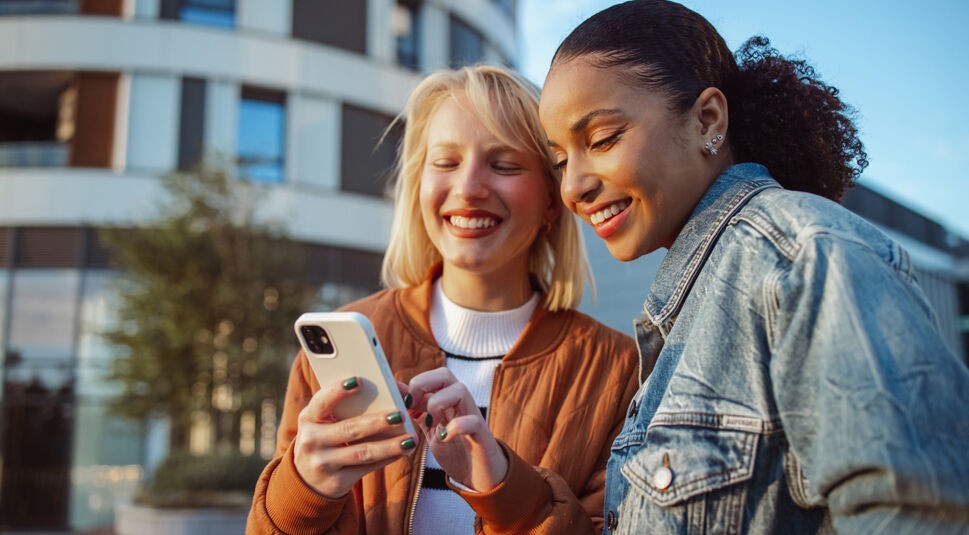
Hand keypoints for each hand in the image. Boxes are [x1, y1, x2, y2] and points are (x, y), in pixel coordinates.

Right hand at [293, 376, 415, 498]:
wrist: (307, 478)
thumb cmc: (325, 436)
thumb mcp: (325, 419)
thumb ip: (349, 404)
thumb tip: (395, 390)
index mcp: (308, 417)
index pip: (322, 401)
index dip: (338, 391)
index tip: (358, 380)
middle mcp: (311, 440)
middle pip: (349, 429)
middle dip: (377, 422)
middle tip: (399, 415)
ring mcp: (323, 463)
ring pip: (362, 452)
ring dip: (389, 445)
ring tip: (410, 439)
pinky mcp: (337, 481)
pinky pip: (367, 468)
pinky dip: (387, 458)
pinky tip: (403, 451)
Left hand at [407, 367, 507, 491]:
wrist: (479, 475)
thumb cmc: (454, 449)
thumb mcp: (430, 427)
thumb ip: (415, 409)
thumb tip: (394, 390)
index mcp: (447, 400)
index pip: (432, 375)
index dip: (413, 384)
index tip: (401, 404)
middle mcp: (460, 403)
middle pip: (445, 374)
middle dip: (423, 384)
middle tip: (411, 406)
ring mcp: (472, 416)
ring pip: (460, 390)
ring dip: (438, 403)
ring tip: (430, 424)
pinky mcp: (481, 435)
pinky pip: (473, 421)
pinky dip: (456, 427)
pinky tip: (445, 438)